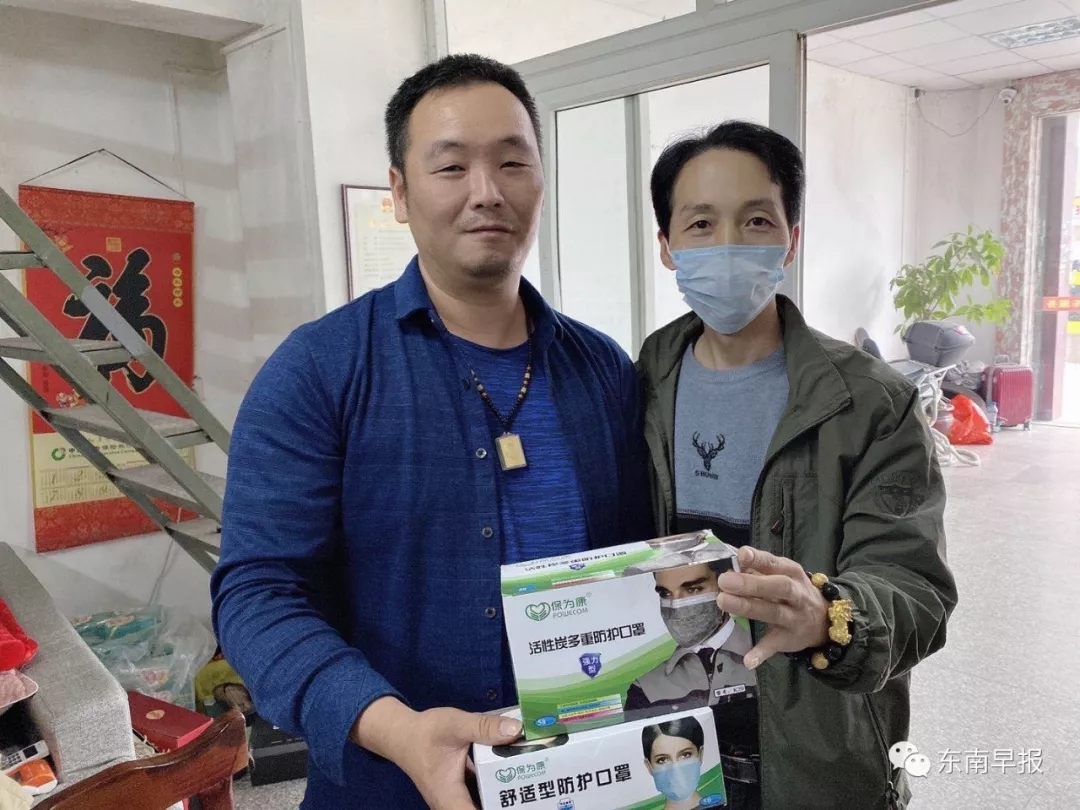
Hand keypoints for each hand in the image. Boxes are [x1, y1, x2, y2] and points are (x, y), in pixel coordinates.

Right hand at [354, 697, 521, 809]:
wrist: (403, 734)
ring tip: (533, 779)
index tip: (527, 799)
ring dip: (507, 794)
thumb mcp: (455, 725)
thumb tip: (517, 729)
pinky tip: (518, 771)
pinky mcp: (463, 791)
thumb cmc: (425, 733)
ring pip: (487, 803)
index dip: (504, 809)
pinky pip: (485, 794)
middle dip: (512, 800)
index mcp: (451, 799)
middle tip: (539, 785)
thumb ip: (484, 727)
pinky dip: (500, 785)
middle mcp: (455, 806)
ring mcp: (459, 800)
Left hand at [716, 547, 828, 669]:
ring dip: (748, 607)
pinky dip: (761, 653)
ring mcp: (794, 618)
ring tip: (723, 602)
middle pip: (777, 587)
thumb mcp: (781, 574)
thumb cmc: (793, 590)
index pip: (774, 563)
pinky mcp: (788, 639)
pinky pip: (774, 645)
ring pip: (773, 612)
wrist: (825, 620)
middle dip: (751, 584)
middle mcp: (796, 594)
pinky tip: (748, 660)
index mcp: (791, 572)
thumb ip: (757, 568)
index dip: (758, 559)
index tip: (741, 555)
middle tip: (725, 581)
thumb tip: (729, 561)